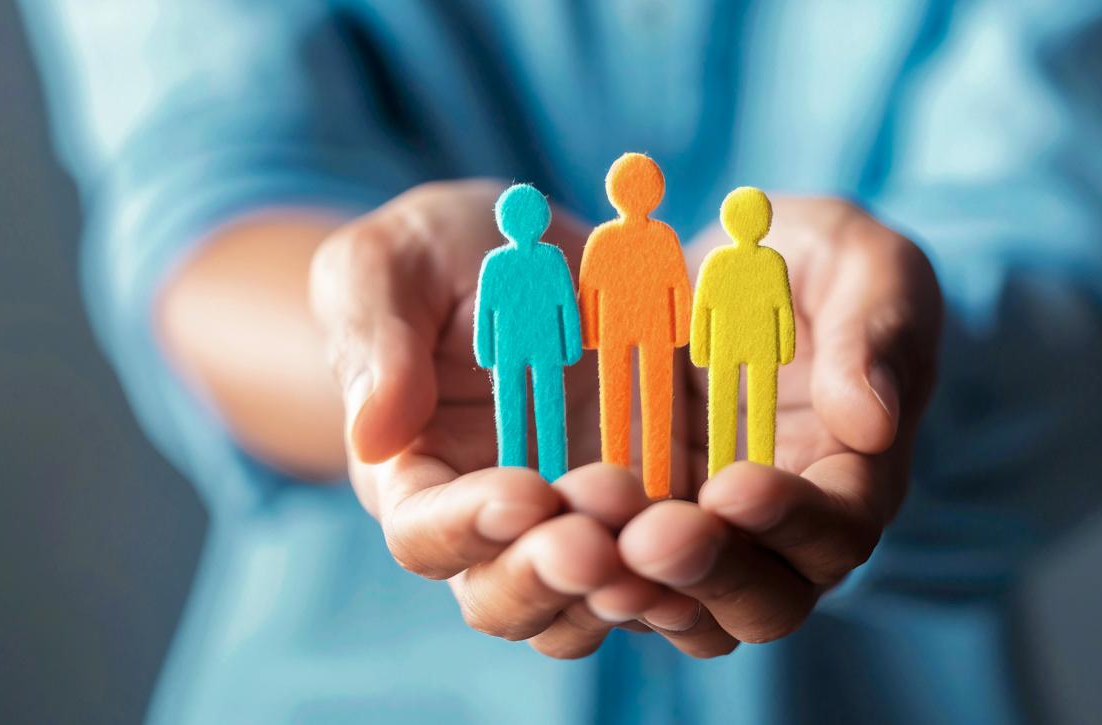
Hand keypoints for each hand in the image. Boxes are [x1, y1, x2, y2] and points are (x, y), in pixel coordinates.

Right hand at [308, 180, 680, 657]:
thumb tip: (371, 432)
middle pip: (507, 600)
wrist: (539, 254)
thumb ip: (376, 337)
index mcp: (416, 480)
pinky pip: (673, 574)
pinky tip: (729, 531)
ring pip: (592, 609)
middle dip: (552, 576)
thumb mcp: (391, 265)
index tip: (524, 492)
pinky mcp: (653, 514)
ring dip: (628, 587)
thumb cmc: (442, 257)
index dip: (469, 526)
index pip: (426, 535)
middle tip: (601, 536)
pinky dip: (697, 569)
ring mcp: (578, 530)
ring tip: (671, 537)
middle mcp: (494, 531)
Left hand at [618, 198, 942, 649]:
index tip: (735, 486)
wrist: (715, 272)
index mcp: (856, 477)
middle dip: (709, 574)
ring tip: (583, 543)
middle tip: (651, 537)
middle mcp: (783, 537)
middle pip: (764, 603)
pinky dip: (578, 574)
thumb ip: (875, 331)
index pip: (839, 530)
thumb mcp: (859, 263)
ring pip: (683, 615)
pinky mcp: (631, 533)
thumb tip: (871, 423)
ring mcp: (703, 544)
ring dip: (636, 590)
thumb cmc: (809, 264)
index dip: (793, 518)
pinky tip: (541, 537)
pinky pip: (610, 582)